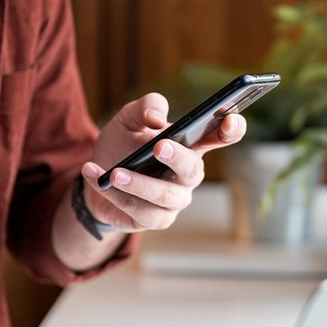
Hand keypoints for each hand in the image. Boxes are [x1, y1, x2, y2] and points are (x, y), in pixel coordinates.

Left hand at [81, 92, 244, 232]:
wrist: (95, 176)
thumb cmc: (121, 144)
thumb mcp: (128, 118)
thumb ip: (145, 107)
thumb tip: (157, 118)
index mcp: (190, 145)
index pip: (220, 136)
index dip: (231, 129)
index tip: (230, 119)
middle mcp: (187, 174)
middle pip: (193, 170)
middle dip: (177, 158)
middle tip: (159, 146)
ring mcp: (174, 200)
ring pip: (164, 197)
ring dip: (139, 184)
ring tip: (115, 173)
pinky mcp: (155, 219)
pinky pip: (138, 211)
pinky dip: (114, 194)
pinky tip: (95, 176)